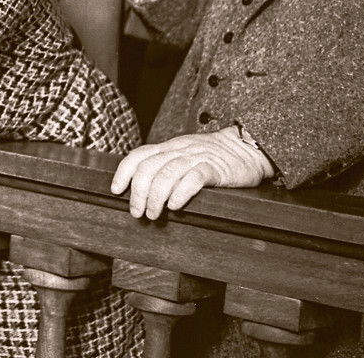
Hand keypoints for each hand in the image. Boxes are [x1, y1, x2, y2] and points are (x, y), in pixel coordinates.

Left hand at [110, 128, 275, 218]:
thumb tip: (142, 189)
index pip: (139, 155)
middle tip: (137, 213)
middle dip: (138, 192)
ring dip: (155, 197)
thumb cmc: (214, 156)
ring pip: (168, 174)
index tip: (116, 190)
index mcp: (169, 147)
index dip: (123, 172)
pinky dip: (181, 192)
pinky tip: (175, 206)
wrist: (247, 147)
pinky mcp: (216, 168)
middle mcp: (179, 150)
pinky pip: (194, 178)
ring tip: (153, 215)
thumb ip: (166, 165)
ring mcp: (197, 158)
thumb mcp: (185, 154)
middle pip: (149, 168)